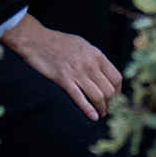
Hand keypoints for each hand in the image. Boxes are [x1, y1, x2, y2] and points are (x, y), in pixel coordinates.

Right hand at [0, 13, 120, 119]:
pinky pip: (80, 98)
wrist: (37, 40)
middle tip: (108, 109)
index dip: (118, 91)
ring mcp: (77, 73)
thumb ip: (94, 57)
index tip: (115, 97)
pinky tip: (93, 117)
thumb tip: (103, 71)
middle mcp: (90, 65)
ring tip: (102, 114)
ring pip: (98, 96)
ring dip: (102, 108)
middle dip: (111, 103)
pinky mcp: (64, 80)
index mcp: (97, 55)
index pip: (116, 78)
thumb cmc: (59, 42)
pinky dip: (88, 110)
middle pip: (109, 90)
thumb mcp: (83, 45)